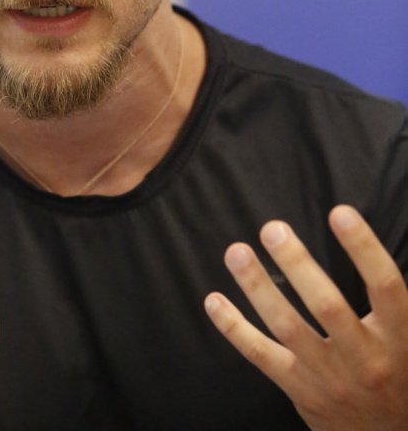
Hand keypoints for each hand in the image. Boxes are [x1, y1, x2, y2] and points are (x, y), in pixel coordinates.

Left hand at [204, 206, 407, 429]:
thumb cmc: (400, 371)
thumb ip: (392, 298)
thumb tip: (370, 243)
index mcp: (401, 337)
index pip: (384, 286)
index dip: (363, 248)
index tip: (339, 212)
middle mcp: (366, 359)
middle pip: (327, 306)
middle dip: (297, 265)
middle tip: (272, 229)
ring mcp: (330, 378)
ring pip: (287, 327)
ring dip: (257, 287)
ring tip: (236, 252)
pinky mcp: (301, 390)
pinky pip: (262, 356)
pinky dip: (234, 329)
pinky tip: (214, 301)